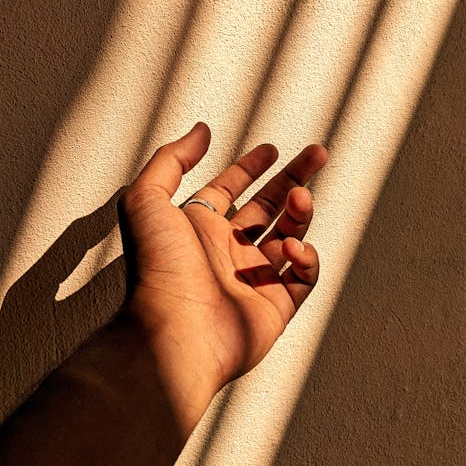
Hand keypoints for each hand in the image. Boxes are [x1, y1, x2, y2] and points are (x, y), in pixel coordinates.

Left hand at [117, 123, 326, 433]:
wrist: (173, 335)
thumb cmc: (156, 271)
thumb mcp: (146, 200)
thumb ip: (171, 160)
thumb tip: (201, 131)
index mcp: (198, 228)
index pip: (230, 190)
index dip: (251, 168)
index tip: (273, 150)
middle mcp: (226, 253)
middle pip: (269, 207)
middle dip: (294, 178)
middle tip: (318, 153)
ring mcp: (252, 281)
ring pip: (290, 237)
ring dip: (300, 213)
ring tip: (300, 200)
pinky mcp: (275, 309)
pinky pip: (303, 277)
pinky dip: (305, 258)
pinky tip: (292, 249)